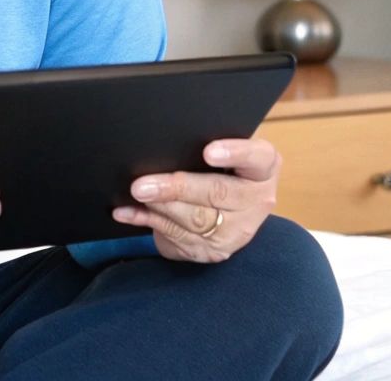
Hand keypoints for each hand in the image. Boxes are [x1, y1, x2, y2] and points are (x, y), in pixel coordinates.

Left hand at [112, 136, 280, 262]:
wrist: (229, 214)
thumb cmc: (221, 170)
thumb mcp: (224, 155)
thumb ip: (203, 146)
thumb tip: (164, 140)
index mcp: (263, 169)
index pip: (258, 157)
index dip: (234, 154)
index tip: (208, 151)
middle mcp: (256, 201)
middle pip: (218, 193)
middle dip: (177, 187)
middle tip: (143, 184)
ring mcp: (238, 231)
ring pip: (196, 219)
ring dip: (160, 207)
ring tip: (137, 193)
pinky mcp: (214, 251)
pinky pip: (177, 236)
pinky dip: (147, 221)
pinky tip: (128, 212)